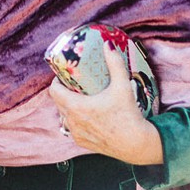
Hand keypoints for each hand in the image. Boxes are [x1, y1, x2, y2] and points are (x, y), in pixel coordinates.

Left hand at [48, 41, 162, 165]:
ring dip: (68, 106)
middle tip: (75, 84)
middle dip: (64, 92)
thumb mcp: (122, 86)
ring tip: (80, 98)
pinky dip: (75, 120)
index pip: (54, 91)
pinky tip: (85, 115)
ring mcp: (76, 134)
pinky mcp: (82, 142)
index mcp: (76, 107)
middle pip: (58, 102)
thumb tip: (107, 45)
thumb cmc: (128, 115)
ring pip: (64, 116)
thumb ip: (115, 63)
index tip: (65, 76)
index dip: (57, 81)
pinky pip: (72, 128)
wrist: (135, 144)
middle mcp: (72, 122)